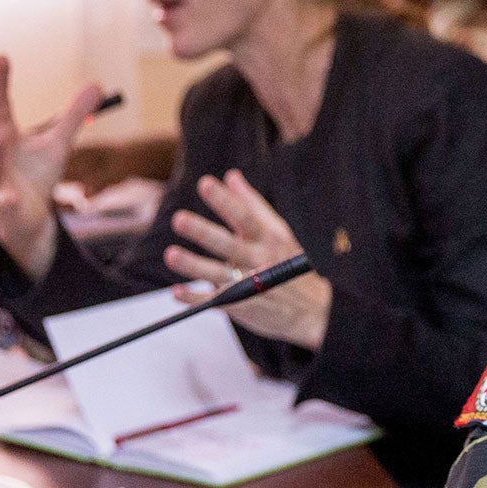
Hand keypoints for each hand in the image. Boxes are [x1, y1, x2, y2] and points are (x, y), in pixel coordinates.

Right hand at [0, 56, 101, 278]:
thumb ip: (74, 115)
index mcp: (4, 136)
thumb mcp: (59, 143)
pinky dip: (4, 201)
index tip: (3, 57)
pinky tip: (8, 198)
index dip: (0, 82)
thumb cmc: (37, 174)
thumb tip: (96, 83)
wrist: (31, 217)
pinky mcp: (5, 207)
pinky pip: (3, 204)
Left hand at [164, 170, 331, 348]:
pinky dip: (195, 299)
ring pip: (219, 274)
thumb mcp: (279, 233)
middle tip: (179, 219)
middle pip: (229, 245)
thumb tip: (231, 176)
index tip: (205, 184)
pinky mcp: (242, 307)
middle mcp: (259, 261)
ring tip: (171, 254)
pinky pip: (215, 302)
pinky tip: (177, 292)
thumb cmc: (291, 265)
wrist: (315, 312)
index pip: (245, 217)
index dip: (225, 202)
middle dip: (204, 233)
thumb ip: (253, 205)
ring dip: (194, 266)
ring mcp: (250, 285)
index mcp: (268, 240)